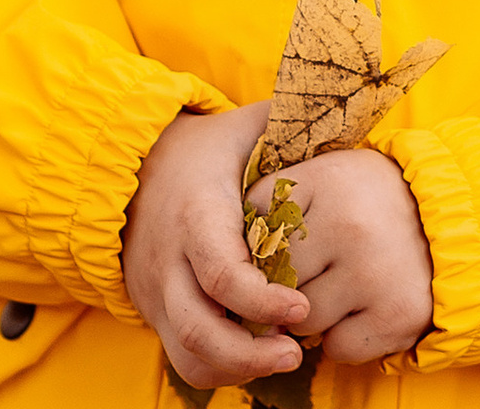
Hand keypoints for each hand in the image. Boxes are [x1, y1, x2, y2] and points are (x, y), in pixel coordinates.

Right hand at [122, 101, 308, 392]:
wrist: (135, 171)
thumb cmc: (206, 151)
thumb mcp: (242, 127)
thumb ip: (288, 121)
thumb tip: (344, 110)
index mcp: (195, 214)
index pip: (220, 272)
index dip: (261, 299)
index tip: (302, 306)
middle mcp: (170, 260)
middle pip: (199, 329)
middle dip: (249, 353)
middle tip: (296, 351)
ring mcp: (159, 293)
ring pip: (189, 354)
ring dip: (238, 368)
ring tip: (285, 358)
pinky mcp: (158, 315)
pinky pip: (185, 361)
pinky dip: (222, 370)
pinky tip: (257, 358)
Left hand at [260, 145, 433, 364]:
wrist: (453, 221)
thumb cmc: (373, 200)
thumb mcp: (331, 175)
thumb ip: (283, 197)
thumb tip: (234, 247)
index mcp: (327, 179)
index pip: (259, 216)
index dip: (259, 236)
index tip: (273, 241)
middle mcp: (349, 226)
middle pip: (274, 276)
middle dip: (282, 282)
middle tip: (306, 273)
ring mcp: (373, 274)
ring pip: (302, 318)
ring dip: (311, 314)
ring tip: (336, 288)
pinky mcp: (395, 317)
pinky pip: (337, 348)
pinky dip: (342, 339)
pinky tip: (358, 311)